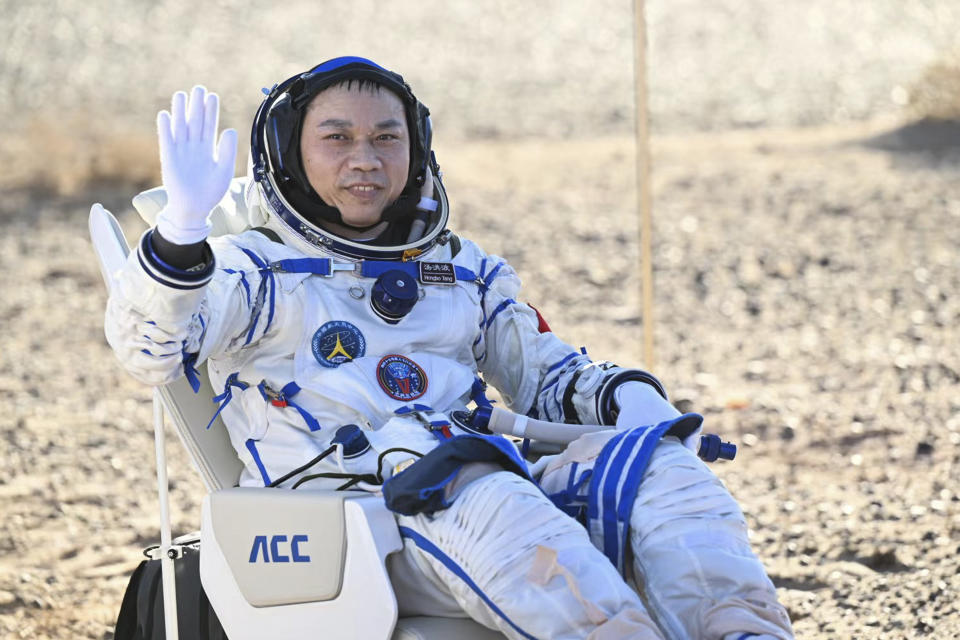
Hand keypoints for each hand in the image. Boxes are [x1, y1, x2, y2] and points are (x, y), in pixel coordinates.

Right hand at [155, 86, 237, 243]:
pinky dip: (165, 128)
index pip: (209, 125)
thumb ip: (227, 150)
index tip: (212, 96)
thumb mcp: (223, 170)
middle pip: (194, 122)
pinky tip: (165, 115)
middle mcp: (194, 146)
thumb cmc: (210, 191)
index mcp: (208, 148)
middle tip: (198, 88)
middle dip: (196, 106)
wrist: (194, 208)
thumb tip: (230, 129)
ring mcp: (180, 151)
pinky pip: (166, 140)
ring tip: (181, 95)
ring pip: (180, 127)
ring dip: (180, 112)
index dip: (210, 111)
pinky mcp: (168, 158)